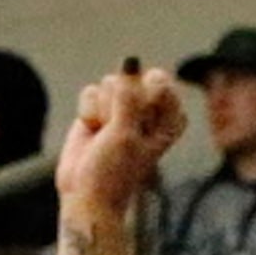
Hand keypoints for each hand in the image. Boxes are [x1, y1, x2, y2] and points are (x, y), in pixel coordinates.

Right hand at [57, 65, 184, 221]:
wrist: (86, 195)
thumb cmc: (114, 171)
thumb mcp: (127, 132)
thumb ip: (129, 94)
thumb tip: (130, 58)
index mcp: (170, 115)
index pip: (159, 82)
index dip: (143, 103)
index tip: (138, 130)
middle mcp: (149, 107)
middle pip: (133, 78)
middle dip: (120, 104)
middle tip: (119, 134)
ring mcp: (123, 105)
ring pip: (111, 82)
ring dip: (103, 110)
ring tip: (104, 136)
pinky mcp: (99, 107)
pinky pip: (91, 91)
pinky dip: (87, 112)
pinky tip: (92, 132)